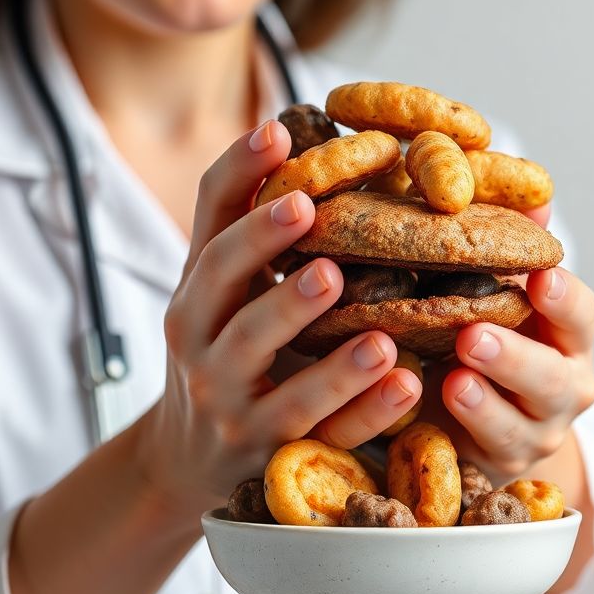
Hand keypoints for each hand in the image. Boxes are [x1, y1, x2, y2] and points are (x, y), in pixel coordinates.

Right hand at [134, 120, 421, 514]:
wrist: (186, 462)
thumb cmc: (226, 354)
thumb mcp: (227, 295)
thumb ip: (252, 231)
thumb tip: (297, 133)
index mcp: (198, 288)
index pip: (209, 219)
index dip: (238, 173)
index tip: (277, 131)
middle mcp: (199, 337)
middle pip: (221, 281)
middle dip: (262, 243)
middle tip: (308, 209)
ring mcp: (227, 399)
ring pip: (267, 362)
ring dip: (315, 333)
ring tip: (369, 316)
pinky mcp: (266, 451)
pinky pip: (323, 430)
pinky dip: (366, 408)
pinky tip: (406, 382)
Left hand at [424, 260, 593, 483]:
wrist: (488, 423)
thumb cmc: (491, 335)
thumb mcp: (500, 294)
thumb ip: (516, 247)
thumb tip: (529, 194)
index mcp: (568, 339)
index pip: (581, 316)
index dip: (565, 299)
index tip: (543, 277)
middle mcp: (563, 390)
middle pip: (553, 379)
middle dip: (515, 358)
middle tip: (475, 336)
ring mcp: (533, 435)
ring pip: (515, 428)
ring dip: (484, 405)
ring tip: (453, 380)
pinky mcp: (496, 468)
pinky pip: (475, 458)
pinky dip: (451, 438)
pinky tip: (423, 417)